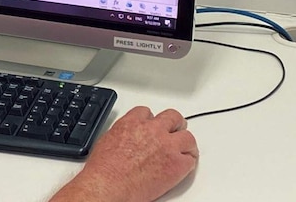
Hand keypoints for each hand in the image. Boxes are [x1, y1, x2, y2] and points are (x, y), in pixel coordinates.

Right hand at [51, 107, 197, 201]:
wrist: (110, 184)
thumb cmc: (105, 168)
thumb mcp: (108, 139)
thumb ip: (124, 133)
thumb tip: (128, 138)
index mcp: (132, 122)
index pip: (147, 112)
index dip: (151, 120)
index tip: (152, 126)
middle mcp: (152, 129)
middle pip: (172, 116)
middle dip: (174, 124)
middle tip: (175, 131)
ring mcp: (167, 145)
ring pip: (188, 136)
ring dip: (185, 142)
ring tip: (183, 150)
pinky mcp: (177, 164)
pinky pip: (191, 160)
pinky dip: (188, 163)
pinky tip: (182, 167)